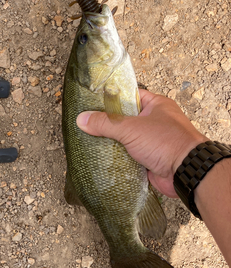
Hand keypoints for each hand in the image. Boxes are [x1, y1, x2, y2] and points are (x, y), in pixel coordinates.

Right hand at [76, 89, 206, 196]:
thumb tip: (81, 119)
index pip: (130, 96)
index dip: (112, 98)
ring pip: (126, 139)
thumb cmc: (166, 142)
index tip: (92, 102)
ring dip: (113, 142)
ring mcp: (153, 141)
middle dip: (109, 124)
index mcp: (156, 105)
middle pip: (126, 119)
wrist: (186, 172)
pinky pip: (130, 156)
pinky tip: (101, 157)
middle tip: (87, 123)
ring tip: (89, 140)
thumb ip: (105, 123)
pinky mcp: (150, 159)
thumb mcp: (130, 128)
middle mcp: (155, 121)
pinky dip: (118, 158)